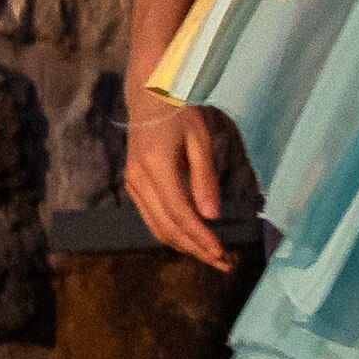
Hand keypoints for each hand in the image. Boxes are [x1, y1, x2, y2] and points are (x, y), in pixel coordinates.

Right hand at [121, 83, 243, 270]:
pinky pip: (153, 218)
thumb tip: (212, 216)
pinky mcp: (134, 185)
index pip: (179, 213)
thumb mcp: (200, 139)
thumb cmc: (179, 112)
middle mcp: (139, 180)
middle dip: (196, 249)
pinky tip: (194, 240)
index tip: (222, 252)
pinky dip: (173, 233)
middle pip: (167, 227)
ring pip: (157, 227)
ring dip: (185, 246)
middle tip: (225, 264)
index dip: (201, 237)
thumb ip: (204, 177)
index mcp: (155, 167)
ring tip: (214, 257)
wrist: (148, 95)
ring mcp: (133, 184)